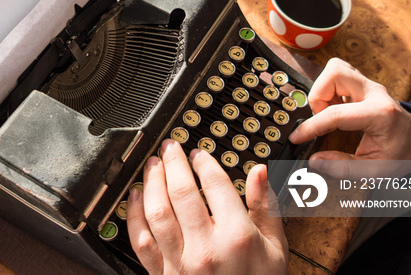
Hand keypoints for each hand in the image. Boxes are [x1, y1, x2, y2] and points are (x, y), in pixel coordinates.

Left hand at [126, 139, 287, 273]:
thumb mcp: (276, 249)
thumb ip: (267, 208)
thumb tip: (260, 172)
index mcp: (237, 236)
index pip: (215, 185)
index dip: (204, 162)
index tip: (199, 154)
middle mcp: (206, 247)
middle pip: (181, 192)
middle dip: (173, 163)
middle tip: (169, 148)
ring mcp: (181, 262)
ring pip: (157, 212)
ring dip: (152, 183)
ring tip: (152, 166)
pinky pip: (141, 241)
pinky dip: (134, 216)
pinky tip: (135, 198)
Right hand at [289, 58, 410, 161]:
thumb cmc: (400, 154)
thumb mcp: (376, 171)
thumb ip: (344, 167)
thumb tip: (315, 161)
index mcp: (380, 114)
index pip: (336, 114)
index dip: (311, 126)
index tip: (297, 138)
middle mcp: (375, 93)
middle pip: (335, 73)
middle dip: (318, 96)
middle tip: (321, 118)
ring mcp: (369, 84)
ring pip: (335, 68)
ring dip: (322, 89)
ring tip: (327, 112)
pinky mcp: (362, 83)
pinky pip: (338, 73)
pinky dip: (328, 87)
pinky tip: (333, 106)